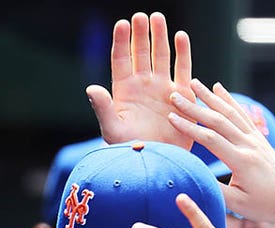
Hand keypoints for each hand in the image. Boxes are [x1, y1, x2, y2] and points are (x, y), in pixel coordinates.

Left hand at [88, 12, 193, 147]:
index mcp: (124, 91)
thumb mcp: (112, 129)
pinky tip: (181, 36)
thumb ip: (102, 108)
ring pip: (161, 57)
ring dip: (160, 38)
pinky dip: (183, 53)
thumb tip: (91, 88)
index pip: (121, 60)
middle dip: (141, 34)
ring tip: (157, 18)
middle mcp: (143, 86)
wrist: (156, 164)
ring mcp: (163, 89)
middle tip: (141, 16)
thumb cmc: (130, 150)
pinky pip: (183, 70)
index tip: (121, 23)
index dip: (121, 42)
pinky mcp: (182, 96)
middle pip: (141, 53)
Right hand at [167, 80, 274, 223]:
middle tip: (175, 95)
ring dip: (210, 97)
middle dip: (194, 107)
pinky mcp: (257, 137)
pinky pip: (241, 114)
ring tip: (194, 83)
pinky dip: (229, 100)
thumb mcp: (237, 204)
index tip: (171, 117)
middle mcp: (248, 145)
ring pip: (229, 112)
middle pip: (218, 120)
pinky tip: (219, 89)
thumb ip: (214, 189)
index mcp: (241, 161)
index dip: (189, 127)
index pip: (210, 139)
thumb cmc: (263, 205)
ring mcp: (254, 139)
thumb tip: (190, 177)